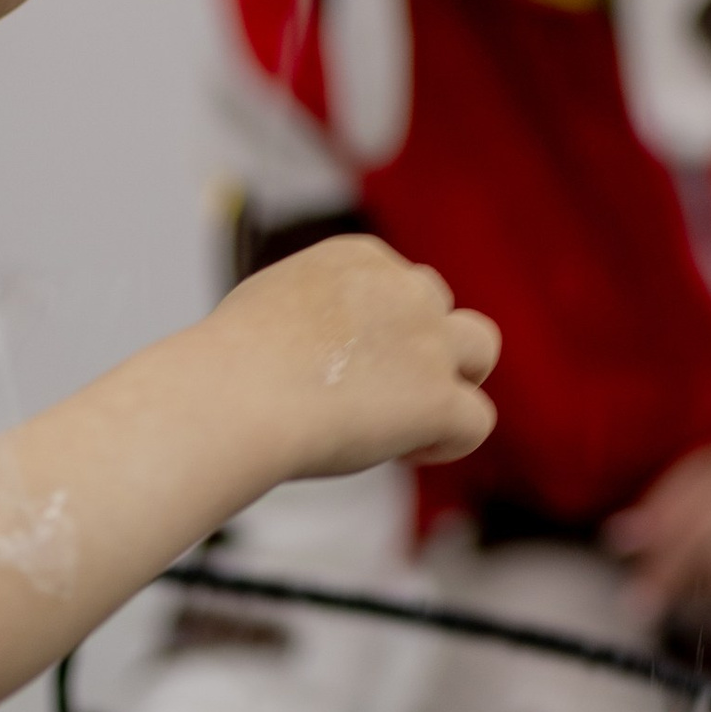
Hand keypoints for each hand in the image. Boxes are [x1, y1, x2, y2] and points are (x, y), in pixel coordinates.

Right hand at [209, 236, 498, 480]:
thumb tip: (312, 352)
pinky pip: (476, 420)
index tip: (337, 367)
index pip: (394, 282)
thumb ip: (312, 317)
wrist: (234, 394)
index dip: (376, 328)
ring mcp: (427, 342)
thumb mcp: (269, 306)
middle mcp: (403, 289)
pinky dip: (447, 441)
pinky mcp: (438, 397)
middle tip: (382, 391)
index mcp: (359, 258)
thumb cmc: (229, 363)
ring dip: (457, 379)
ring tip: (415, 417)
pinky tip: (403, 453)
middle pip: (439, 306)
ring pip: (481, 347)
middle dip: (422, 342)